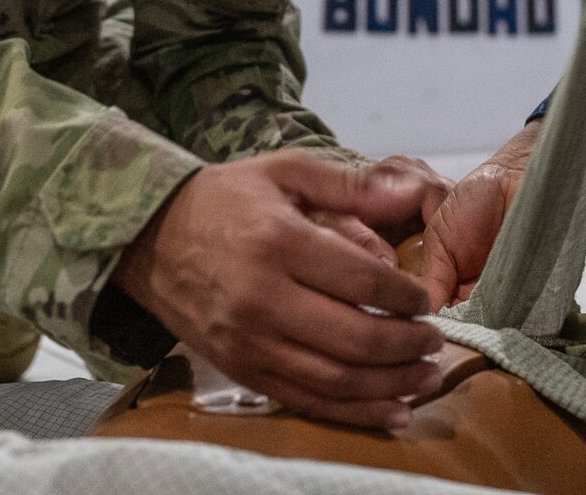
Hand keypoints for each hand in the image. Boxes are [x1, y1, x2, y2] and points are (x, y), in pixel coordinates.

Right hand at [112, 151, 444, 427]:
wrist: (150, 239)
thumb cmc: (226, 200)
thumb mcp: (285, 172)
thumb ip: (349, 187)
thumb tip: (410, 192)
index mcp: (278, 242)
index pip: (361, 282)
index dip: (405, 296)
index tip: (426, 300)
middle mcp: (262, 298)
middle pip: (354, 338)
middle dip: (407, 346)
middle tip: (435, 341)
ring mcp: (249, 342)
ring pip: (335, 378)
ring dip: (391, 385)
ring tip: (426, 377)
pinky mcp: (240, 371)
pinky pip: (306, 401)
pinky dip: (354, 413)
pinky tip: (392, 410)